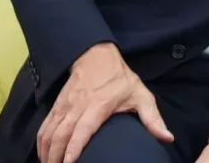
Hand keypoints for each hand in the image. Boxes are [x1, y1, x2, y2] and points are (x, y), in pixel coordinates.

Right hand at [37, 42, 172, 162]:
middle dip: (57, 157)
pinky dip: (41, 142)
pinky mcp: (56, 106)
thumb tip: (167, 138)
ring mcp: (64, 106)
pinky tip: (43, 154)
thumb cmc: (120, 79)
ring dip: (47, 152)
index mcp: (98, 105)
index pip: (83, 130)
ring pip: (49, 132)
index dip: (74, 149)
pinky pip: (44, 126)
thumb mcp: (141, 95)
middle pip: (61, 135)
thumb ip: (152, 119)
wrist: (96, 56)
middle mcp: (78, 107)